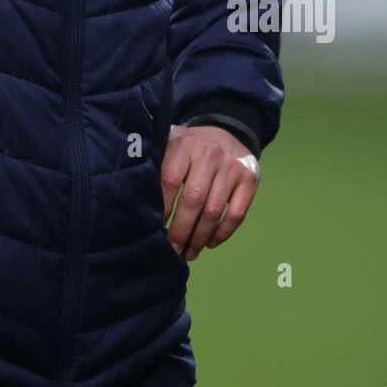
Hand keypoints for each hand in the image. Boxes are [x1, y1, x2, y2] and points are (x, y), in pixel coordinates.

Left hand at [161, 124, 259, 260]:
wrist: (227, 134)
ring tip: (189, 252)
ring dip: (200, 237)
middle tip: (172, 250)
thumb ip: (155, 165)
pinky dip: (223, 233)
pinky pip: (236, 214)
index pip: (170, 180)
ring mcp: (232, 166)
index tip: (155, 228)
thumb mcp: (170, 145)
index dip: (162, 208)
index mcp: (184, 144)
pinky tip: (210, 243)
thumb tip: (136, 202)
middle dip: (181, 230)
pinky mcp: (250, 179)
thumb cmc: (190, 148)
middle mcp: (209, 153)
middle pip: (193, 200)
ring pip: (214, 211)